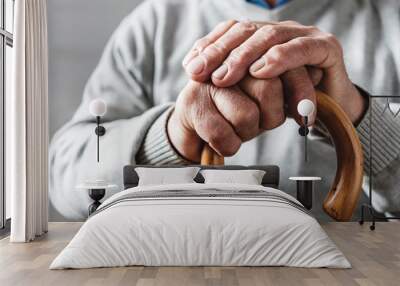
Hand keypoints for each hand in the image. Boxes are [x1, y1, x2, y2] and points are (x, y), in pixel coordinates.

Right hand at [168, 73, 320, 161]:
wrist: (194, 126)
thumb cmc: (233, 110)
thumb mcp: (265, 96)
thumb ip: (287, 85)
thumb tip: (313, 86)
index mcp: (248, 52)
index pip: (284, 64)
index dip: (300, 90)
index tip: (306, 117)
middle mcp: (226, 60)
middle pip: (268, 89)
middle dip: (271, 116)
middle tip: (261, 122)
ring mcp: (206, 81)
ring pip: (247, 115)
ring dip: (248, 132)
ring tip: (237, 128)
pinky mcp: (191, 103)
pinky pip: (224, 135)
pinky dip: (230, 146)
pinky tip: (223, 140)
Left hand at [183, 20, 365, 122]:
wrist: (325, 111)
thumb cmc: (285, 100)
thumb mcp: (251, 89)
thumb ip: (228, 76)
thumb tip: (193, 68)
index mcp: (262, 36)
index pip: (231, 31)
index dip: (209, 47)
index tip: (191, 69)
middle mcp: (280, 31)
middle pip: (246, 30)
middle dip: (221, 52)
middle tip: (203, 74)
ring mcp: (303, 36)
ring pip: (269, 36)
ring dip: (244, 56)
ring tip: (225, 77)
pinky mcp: (325, 47)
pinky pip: (301, 48)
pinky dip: (280, 58)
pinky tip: (261, 71)